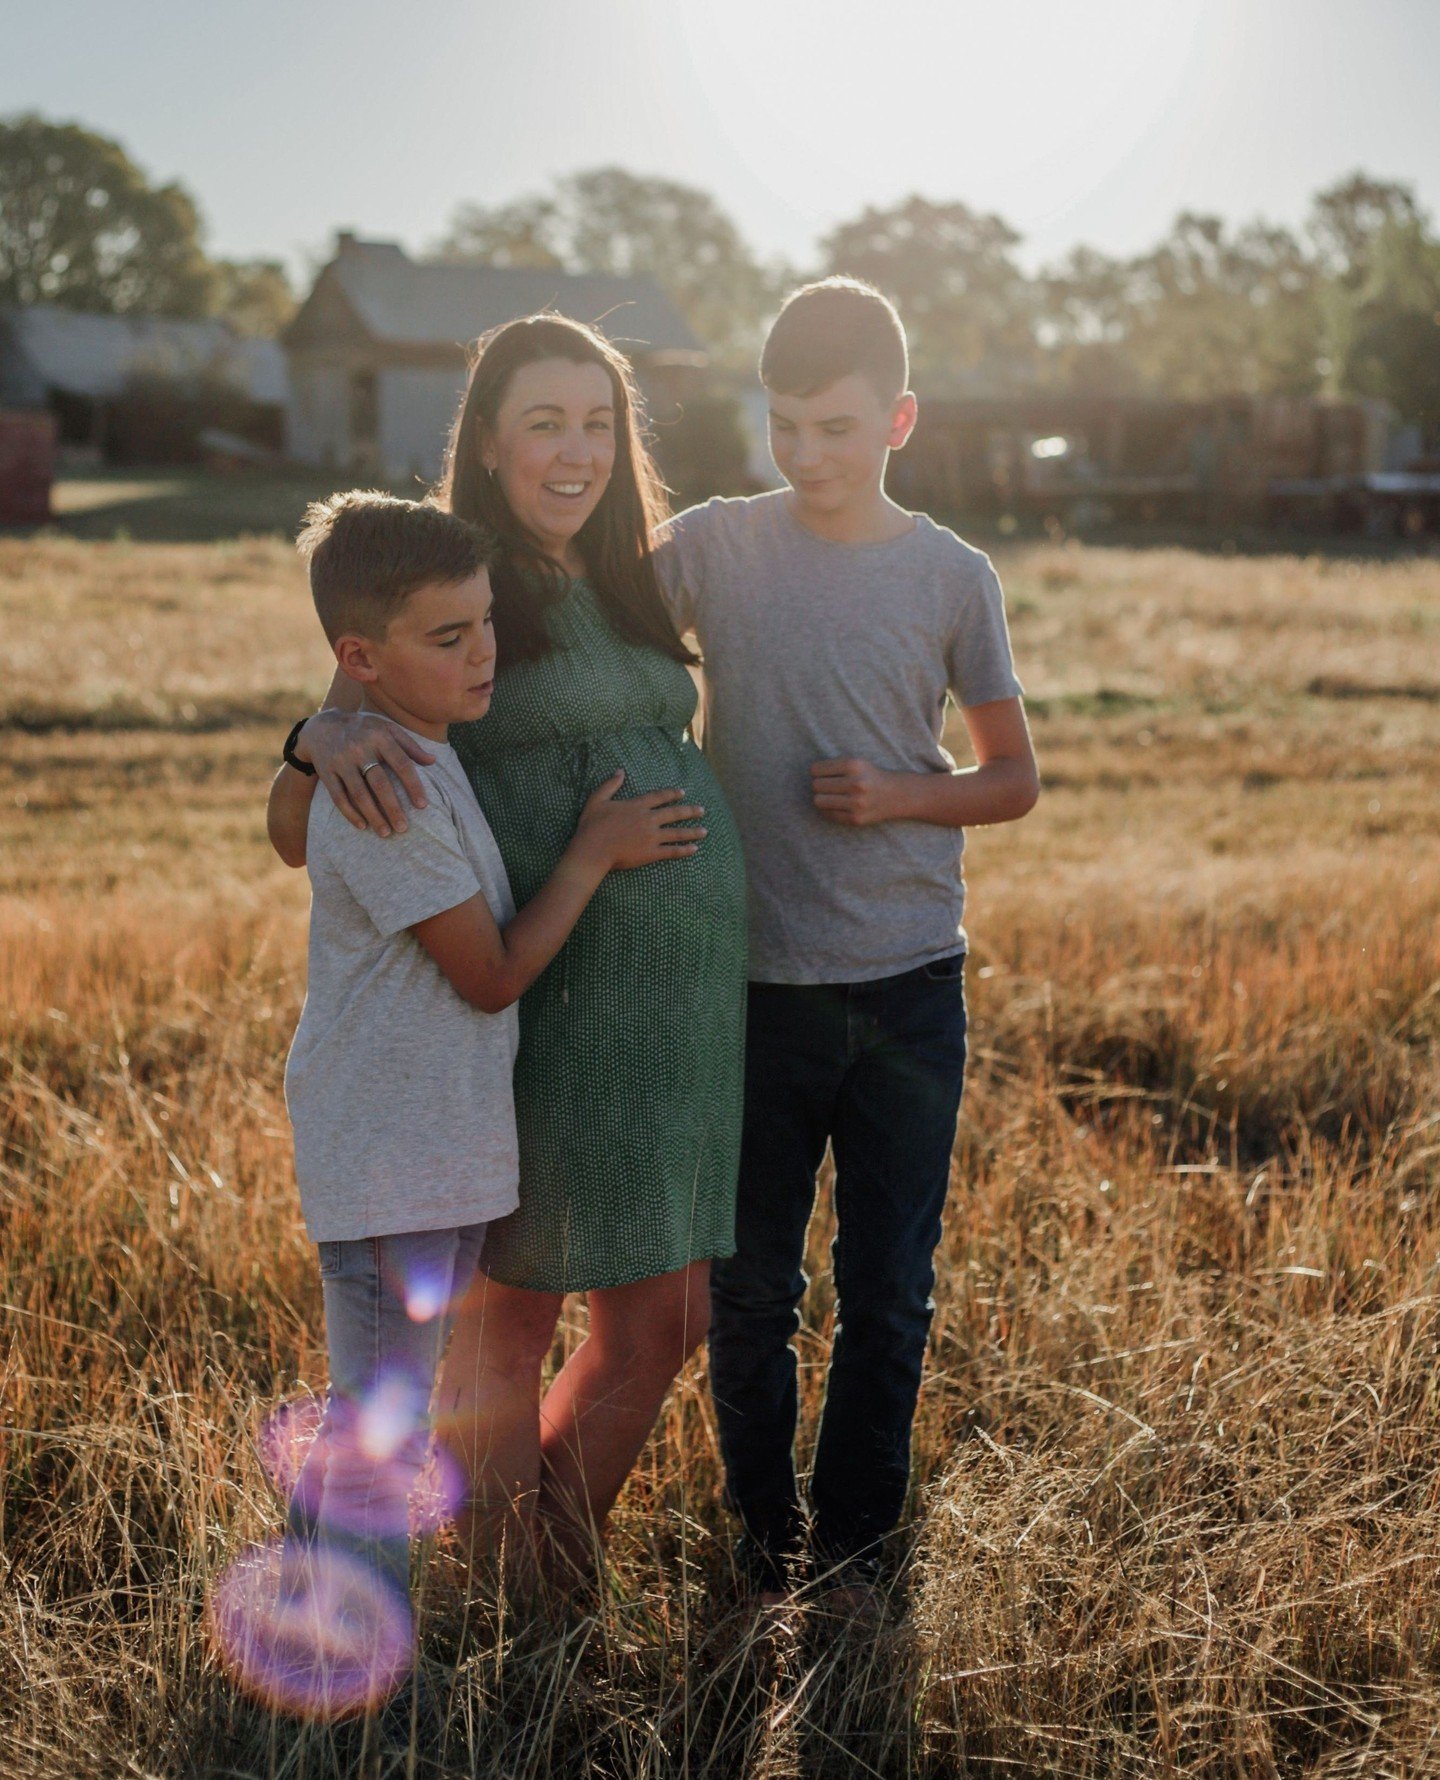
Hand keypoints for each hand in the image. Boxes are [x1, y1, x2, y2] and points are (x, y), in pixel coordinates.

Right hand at [300, 711, 434, 835]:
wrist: (322, 725)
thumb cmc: (363, 729)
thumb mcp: (386, 728)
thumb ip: (409, 745)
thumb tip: (433, 761)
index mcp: (380, 737)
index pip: (401, 764)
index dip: (413, 786)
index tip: (422, 806)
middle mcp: (359, 749)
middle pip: (380, 783)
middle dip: (393, 808)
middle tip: (403, 828)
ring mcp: (341, 761)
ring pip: (359, 794)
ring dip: (373, 815)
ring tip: (385, 833)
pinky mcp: (326, 772)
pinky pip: (338, 797)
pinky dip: (350, 813)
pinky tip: (362, 826)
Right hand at [573, 771, 706, 870]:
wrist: (594, 849)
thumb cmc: (592, 825)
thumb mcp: (597, 799)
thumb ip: (610, 785)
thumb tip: (619, 771)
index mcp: (637, 806)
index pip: (659, 797)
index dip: (671, 794)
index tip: (682, 793)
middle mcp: (648, 819)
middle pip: (674, 813)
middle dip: (689, 811)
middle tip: (702, 810)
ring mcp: (652, 836)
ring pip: (677, 833)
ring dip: (692, 832)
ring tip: (705, 831)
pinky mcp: (651, 853)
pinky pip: (672, 851)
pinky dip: (684, 850)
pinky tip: (694, 849)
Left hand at [810, 758, 897, 826]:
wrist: (896, 794)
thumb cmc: (869, 776)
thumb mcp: (855, 762)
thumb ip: (833, 766)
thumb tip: (808, 776)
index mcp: (854, 765)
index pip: (816, 770)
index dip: (817, 772)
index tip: (824, 774)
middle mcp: (856, 784)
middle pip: (816, 785)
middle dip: (819, 785)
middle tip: (828, 786)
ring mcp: (856, 803)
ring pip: (818, 801)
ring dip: (822, 798)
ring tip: (831, 795)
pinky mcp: (856, 819)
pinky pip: (828, 815)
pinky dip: (829, 810)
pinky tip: (838, 805)